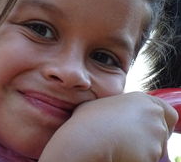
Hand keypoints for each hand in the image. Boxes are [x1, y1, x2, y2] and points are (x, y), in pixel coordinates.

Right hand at [39, 92, 177, 161]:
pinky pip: (147, 158)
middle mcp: (154, 115)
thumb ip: (117, 106)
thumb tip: (113, 112)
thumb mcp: (102, 104)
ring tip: (120, 146)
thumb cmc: (89, 119)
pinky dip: (137, 158)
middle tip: (133, 141)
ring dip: (142, 149)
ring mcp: (156, 135)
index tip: (148, 129)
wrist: (89, 137)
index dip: (160, 122)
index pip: (168, 112)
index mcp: (142, 100)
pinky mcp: (153, 153)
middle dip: (151, 137)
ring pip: (155, 147)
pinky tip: (121, 154)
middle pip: (163, 131)